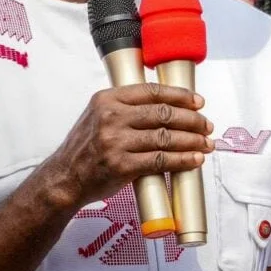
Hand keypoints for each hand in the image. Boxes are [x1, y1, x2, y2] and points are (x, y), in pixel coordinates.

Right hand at [43, 84, 214, 208]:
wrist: (64, 179)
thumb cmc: (86, 147)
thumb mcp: (99, 115)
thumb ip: (128, 106)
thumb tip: (170, 104)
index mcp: (108, 99)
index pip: (153, 91)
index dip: (180, 95)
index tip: (198, 102)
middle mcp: (111, 117)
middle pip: (164, 113)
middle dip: (192, 120)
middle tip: (207, 125)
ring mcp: (115, 142)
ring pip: (166, 137)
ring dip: (192, 141)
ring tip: (206, 144)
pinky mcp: (121, 165)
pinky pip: (161, 160)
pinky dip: (182, 160)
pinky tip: (194, 159)